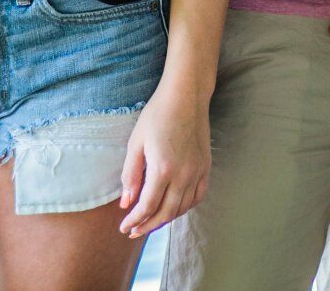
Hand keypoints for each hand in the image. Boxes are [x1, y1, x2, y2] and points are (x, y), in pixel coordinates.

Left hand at [118, 82, 210, 238]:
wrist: (186, 96)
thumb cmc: (157, 115)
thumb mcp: (136, 143)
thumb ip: (131, 175)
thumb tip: (126, 204)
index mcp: (162, 169)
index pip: (147, 206)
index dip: (134, 220)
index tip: (123, 226)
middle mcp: (183, 174)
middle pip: (166, 213)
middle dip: (148, 226)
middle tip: (134, 232)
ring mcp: (197, 171)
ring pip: (183, 208)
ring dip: (166, 219)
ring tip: (151, 222)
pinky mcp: (206, 166)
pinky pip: (198, 196)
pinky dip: (186, 207)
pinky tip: (174, 207)